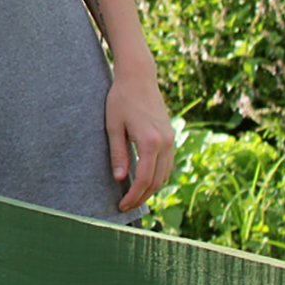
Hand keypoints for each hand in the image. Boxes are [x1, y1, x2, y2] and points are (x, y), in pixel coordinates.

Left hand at [106, 70, 174, 211]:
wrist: (139, 78)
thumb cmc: (121, 99)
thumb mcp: (113, 126)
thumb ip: (118, 153)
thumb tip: (120, 178)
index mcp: (150, 142)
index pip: (144, 179)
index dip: (134, 196)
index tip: (122, 206)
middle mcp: (165, 143)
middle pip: (157, 181)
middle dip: (142, 197)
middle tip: (126, 206)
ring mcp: (171, 140)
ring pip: (165, 175)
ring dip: (152, 189)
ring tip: (134, 196)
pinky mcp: (170, 136)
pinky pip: (168, 164)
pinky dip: (158, 176)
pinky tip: (145, 180)